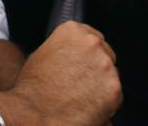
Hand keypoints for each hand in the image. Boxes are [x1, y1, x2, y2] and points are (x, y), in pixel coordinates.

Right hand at [3, 21, 121, 125]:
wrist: (34, 115)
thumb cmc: (33, 89)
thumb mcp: (41, 55)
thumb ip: (62, 47)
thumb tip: (70, 53)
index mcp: (73, 31)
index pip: (91, 37)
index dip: (87, 55)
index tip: (83, 64)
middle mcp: (92, 43)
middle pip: (104, 53)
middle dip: (96, 68)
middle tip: (80, 84)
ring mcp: (105, 64)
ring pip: (110, 74)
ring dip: (100, 84)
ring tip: (80, 97)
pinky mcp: (114, 87)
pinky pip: (114, 94)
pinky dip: (105, 102)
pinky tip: (87, 106)